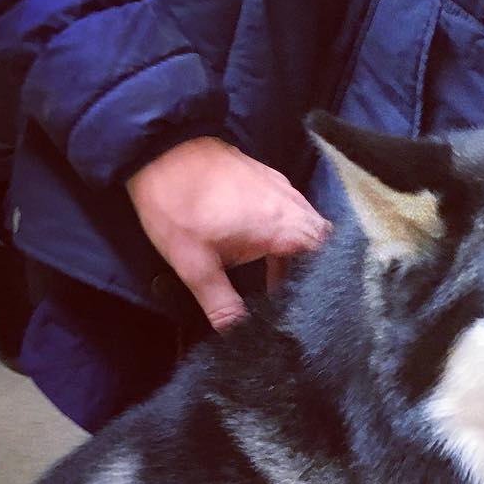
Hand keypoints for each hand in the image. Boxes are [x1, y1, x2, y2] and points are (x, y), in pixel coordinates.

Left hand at [126, 137, 330, 330]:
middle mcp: (289, 203)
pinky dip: (286, 231)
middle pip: (322, 241)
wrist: (156, 146)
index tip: (312, 303)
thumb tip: (238, 337)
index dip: (326, 281)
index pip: (327, 256)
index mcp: (281, 225)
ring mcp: (279, 186)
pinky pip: (291, 209)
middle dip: (312, 269)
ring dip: (297, 251)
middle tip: (295, 296)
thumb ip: (222, 305)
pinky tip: (264, 248)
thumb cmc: (176, 204)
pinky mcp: (265, 178)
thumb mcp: (195, 266)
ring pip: (307, 224)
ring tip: (277, 280)